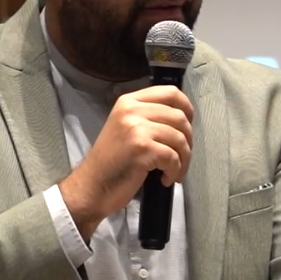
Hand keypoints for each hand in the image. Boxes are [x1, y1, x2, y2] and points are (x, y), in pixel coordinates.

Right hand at [59, 85, 192, 239]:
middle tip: (181, 156)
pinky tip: (165, 179)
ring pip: (180, 138)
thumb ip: (148, 117)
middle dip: (188, 140)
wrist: (92, 186)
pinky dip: (174, 171)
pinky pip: (173, 157)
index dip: (187, 109)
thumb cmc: (111, 162)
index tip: (187, 126)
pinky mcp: (142, 149)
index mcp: (128, 102)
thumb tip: (182, 119)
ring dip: (184, 159)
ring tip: (174, 171)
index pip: (170, 93)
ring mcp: (136, 129)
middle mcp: (131, 110)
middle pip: (180, 116)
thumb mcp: (125, 128)